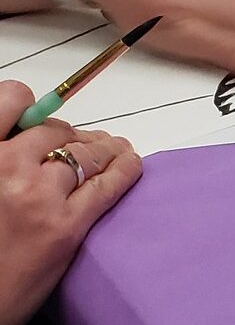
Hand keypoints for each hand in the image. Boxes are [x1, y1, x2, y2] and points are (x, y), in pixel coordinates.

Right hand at [0, 81, 141, 324]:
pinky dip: (125, 169)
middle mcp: (4, 164)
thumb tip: (22, 140)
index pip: (11, 99)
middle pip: (56, 130)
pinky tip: (131, 164)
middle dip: (71, 136)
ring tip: (113, 150)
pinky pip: (107, 184)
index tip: (38, 118)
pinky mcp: (66, 226)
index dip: (31, 106)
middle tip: (80, 145)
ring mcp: (37, 194)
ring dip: (104, 148)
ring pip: (87, 152)